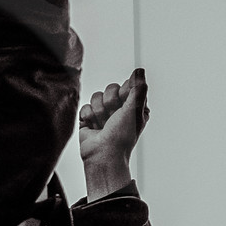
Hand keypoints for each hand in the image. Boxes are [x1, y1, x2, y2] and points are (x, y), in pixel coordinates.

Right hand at [78, 68, 148, 201]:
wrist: (103, 155)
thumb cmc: (122, 135)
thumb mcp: (135, 109)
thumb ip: (138, 88)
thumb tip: (140, 70)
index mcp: (133, 107)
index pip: (125, 85)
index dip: (122, 94)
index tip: (124, 106)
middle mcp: (119, 110)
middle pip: (110, 89)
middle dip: (110, 103)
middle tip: (113, 118)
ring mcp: (103, 114)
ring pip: (96, 96)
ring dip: (99, 112)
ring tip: (103, 126)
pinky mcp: (88, 120)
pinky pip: (85, 107)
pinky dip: (88, 118)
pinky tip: (94, 128)